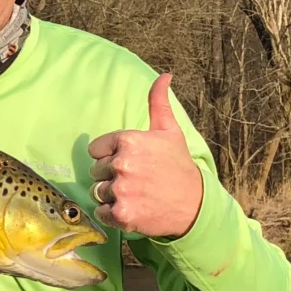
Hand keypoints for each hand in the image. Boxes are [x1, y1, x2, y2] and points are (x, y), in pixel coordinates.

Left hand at [87, 74, 202, 237]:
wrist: (195, 206)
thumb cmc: (178, 166)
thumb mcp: (169, 131)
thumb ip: (158, 103)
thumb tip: (164, 75)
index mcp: (128, 140)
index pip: (95, 149)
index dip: (109, 156)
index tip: (130, 162)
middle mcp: (122, 163)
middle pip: (95, 171)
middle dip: (111, 176)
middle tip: (136, 180)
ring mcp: (121, 190)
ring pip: (97, 192)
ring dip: (111, 196)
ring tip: (135, 194)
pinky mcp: (122, 214)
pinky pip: (100, 212)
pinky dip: (111, 214)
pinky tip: (132, 209)